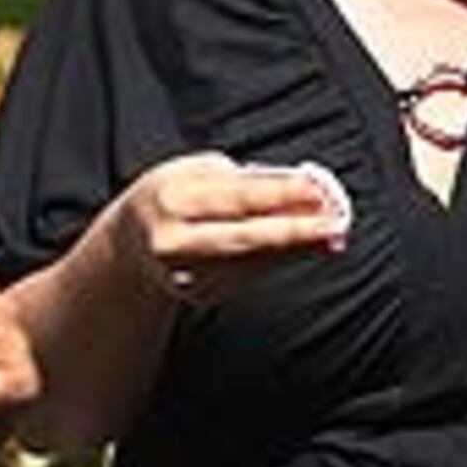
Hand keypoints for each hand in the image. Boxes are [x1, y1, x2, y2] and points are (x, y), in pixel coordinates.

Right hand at [107, 154, 347, 308]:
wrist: (130, 242)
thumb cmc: (177, 194)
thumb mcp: (201, 173)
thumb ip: (249, 182)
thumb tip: (307, 193)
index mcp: (172, 198)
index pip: (236, 197)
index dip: (280, 195)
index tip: (319, 191)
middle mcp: (173, 241)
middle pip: (244, 238)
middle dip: (295, 231)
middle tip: (336, 224)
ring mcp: (184, 274)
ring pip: (252, 262)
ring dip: (297, 249)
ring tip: (333, 235)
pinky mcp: (198, 294)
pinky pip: (248, 275)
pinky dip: (279, 260)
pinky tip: (305, 248)